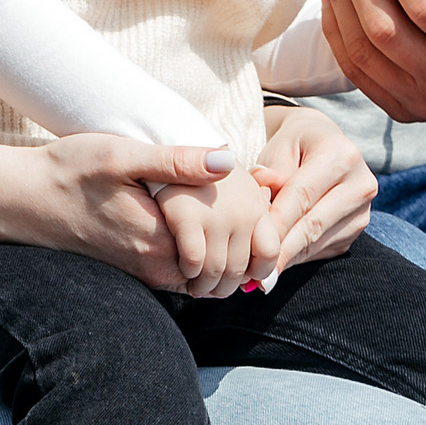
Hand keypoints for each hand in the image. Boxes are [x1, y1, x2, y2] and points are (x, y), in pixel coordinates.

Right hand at [0, 134, 233, 292]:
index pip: (228, 244)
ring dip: (219, 239)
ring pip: (202, 266)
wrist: (19, 199)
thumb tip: (226, 160)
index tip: (249, 185)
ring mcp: (143, 272)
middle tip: (244, 191)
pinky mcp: (133, 268)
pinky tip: (191, 210)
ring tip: (221, 199)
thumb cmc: (68, 172)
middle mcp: (154, 268)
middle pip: (221, 261)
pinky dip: (197, 244)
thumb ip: (175, 161)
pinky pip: (181, 265)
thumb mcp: (121, 156)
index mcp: (159, 243)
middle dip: (238, 233)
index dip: (245, 215)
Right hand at [156, 166, 281, 298]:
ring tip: (196, 284)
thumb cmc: (190, 169)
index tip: (239, 276)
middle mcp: (241, 210)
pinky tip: (181, 267)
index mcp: (254, 203)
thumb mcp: (224, 179)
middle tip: (212, 287)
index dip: (256, 273)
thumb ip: (246, 203)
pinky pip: (195, 262)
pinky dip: (188, 272)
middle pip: (240, 270)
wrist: (156, 138)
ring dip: (205, 285)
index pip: (269, 253)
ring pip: (217, 271)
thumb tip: (265, 224)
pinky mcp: (187, 215)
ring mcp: (216, 213)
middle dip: (225, 286)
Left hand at [251, 107, 375, 269]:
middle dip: (280, 249)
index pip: (303, 196)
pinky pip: (322, 249)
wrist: (324, 142)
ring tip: (259, 272)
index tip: (252, 245)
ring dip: (287, 257)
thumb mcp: (277, 150)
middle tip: (253, 271)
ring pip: (317, 242)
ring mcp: (363, 210)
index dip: (276, 223)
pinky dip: (296, 256)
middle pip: (313, 224)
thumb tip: (263, 217)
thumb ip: (268, 179)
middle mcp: (361, 184)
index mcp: (342, 155)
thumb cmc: (293, 145)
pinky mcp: (356, 229)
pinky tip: (276, 260)